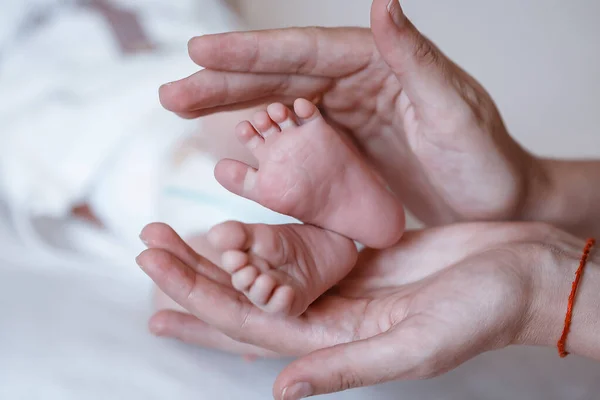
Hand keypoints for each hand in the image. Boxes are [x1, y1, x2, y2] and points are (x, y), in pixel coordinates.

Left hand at [136, 222, 595, 398]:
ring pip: (263, 272)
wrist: (519, 272)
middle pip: (244, 297)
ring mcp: (340, 286)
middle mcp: (328, 317)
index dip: (198, 303)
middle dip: (193, 275)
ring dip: (221, 257)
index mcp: (335, 341)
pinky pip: (297, 249)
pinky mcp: (356, 258)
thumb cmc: (480, 313)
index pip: (248, 324)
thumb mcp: (414, 346)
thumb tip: (283, 392)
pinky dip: (264, 241)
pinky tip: (239, 234)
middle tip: (146, 245)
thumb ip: (345, 368)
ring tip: (178, 236)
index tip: (152, 283)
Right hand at [158, 0, 545, 226]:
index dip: (252, 54)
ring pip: (277, 106)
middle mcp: (357, 84)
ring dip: (230, 108)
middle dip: (223, 83)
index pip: (306, 52)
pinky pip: (292, 140)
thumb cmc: (486, 160)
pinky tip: (228, 140)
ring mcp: (347, 117)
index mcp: (379, 64)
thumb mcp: (455, 109)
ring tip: (182, 108)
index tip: (200, 52)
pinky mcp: (343, 150)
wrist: (497, 204)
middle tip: (171, 92)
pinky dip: (259, 140)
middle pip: (279, 77)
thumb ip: (414, 57)